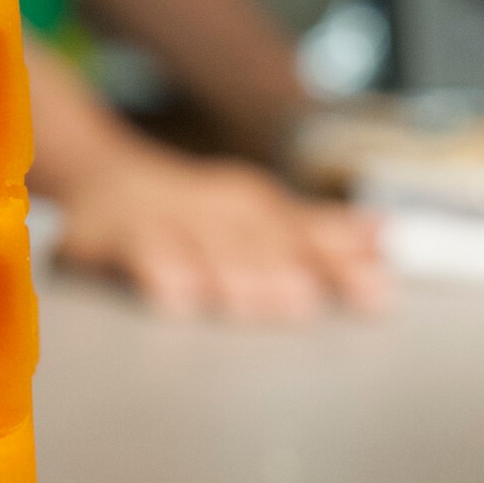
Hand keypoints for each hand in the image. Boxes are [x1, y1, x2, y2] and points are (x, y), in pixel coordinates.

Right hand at [54, 153, 389, 322]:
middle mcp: (217, 209)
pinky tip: (178, 298)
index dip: (343, 260)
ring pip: (203, 246)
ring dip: (230, 273)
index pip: (307, 232)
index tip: (376, 290)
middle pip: (258, 241)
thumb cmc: (190, 212)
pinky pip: (141, 253)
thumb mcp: (255, 216)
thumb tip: (385, 236)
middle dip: (284, 270)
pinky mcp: (118, 233)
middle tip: (307, 302)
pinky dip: (160, 272)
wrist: (99, 178)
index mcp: (255, 206)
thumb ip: (318, 232)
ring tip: (255, 304)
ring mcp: (167, 219)